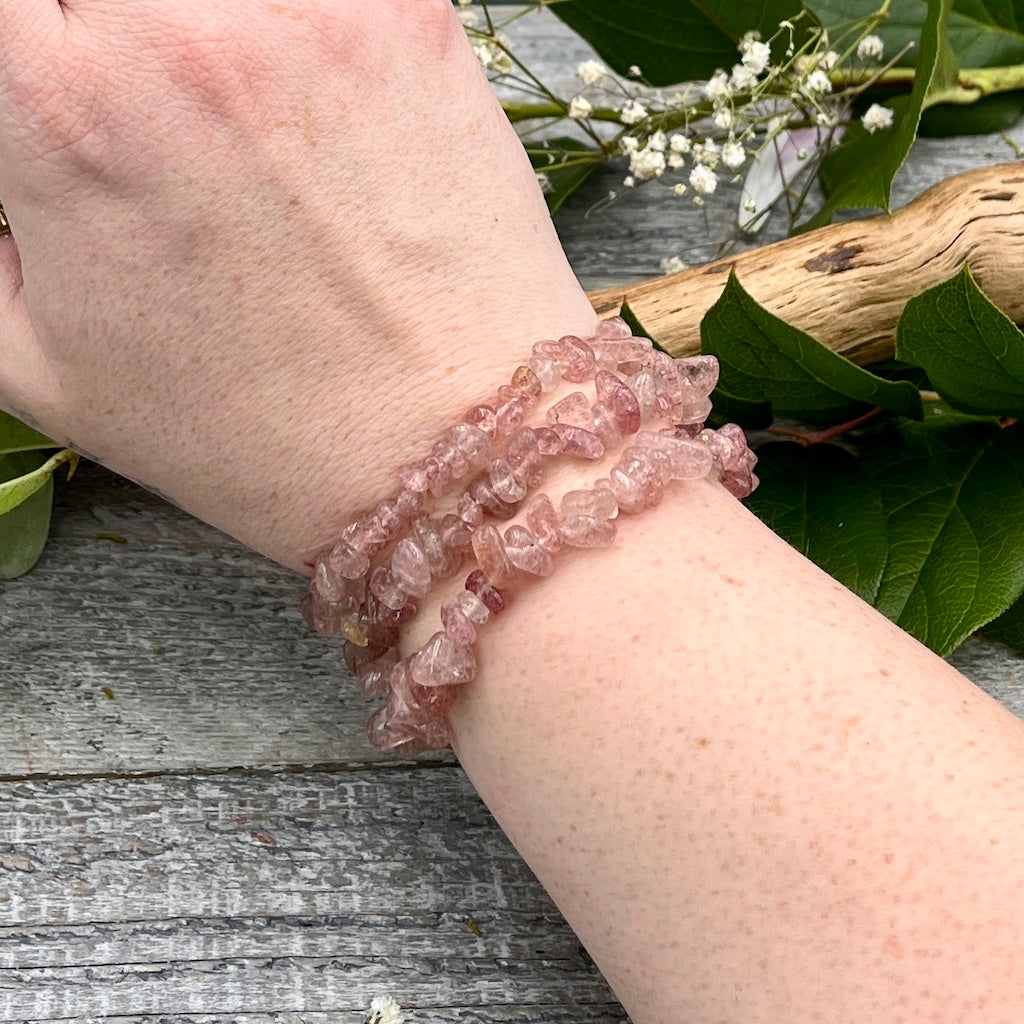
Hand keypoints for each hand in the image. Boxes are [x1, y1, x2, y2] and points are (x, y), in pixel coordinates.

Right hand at [0, 0, 595, 567]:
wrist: (442, 448)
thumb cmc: (256, 435)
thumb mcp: (48, 370)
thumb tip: (7, 171)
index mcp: (59, 110)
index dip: (36, 35)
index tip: (60, 63)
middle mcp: (175, 33)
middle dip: (108, 27)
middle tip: (154, 95)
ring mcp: (307, 8)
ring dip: (207, 19)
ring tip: (239, 109)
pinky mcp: (411, 14)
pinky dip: (306, 20)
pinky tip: (309, 91)